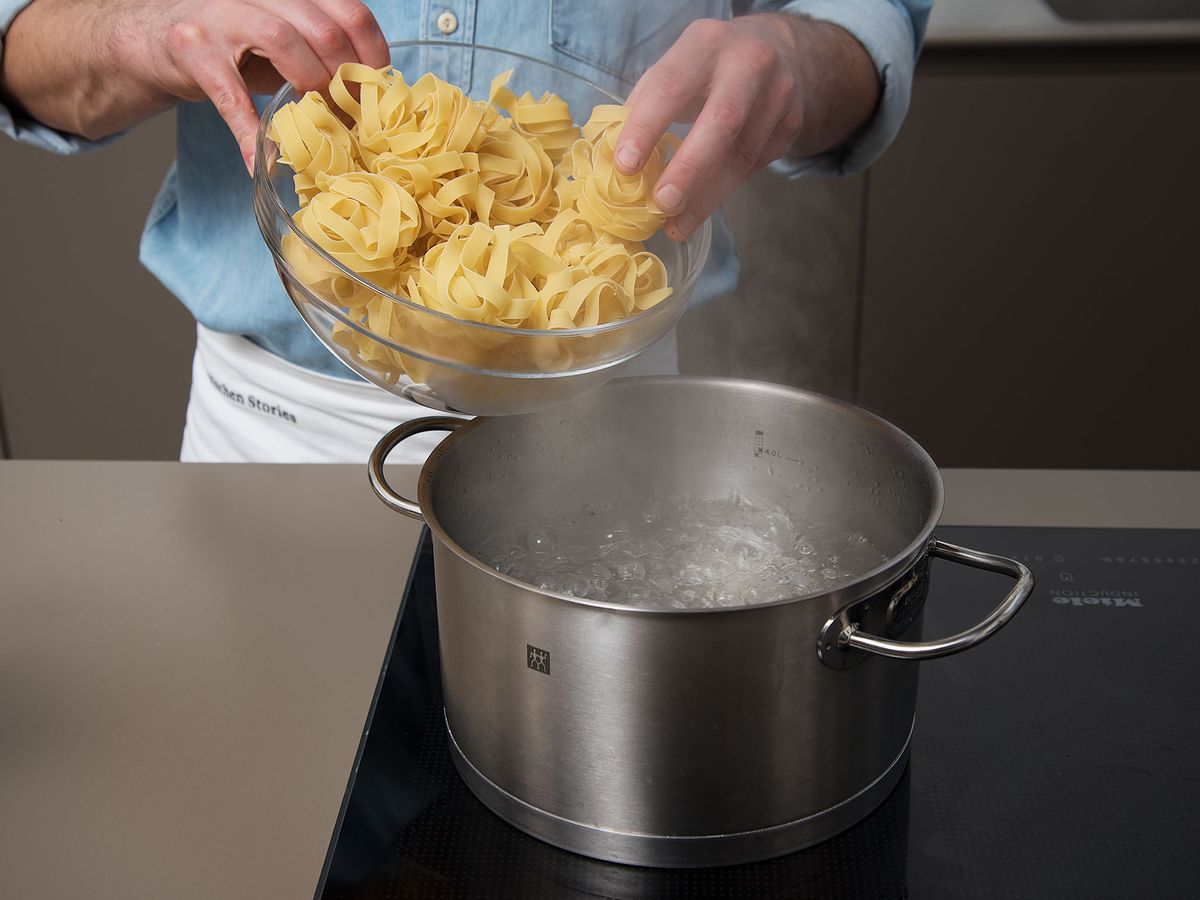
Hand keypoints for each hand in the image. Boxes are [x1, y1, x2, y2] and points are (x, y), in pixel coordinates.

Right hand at [2, 0, 388, 171]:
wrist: (150, 41)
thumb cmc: (230, 46)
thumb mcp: (284, 45)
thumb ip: (323, 62)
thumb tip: (369, 108)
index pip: (350, 12)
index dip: (372, 56)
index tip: (379, 95)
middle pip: (324, 27)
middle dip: (345, 80)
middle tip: (351, 120)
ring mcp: (222, 14)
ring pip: (283, 40)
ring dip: (309, 89)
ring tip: (317, 127)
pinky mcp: (191, 47)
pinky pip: (229, 92)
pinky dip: (250, 130)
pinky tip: (260, 160)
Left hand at [614, 14, 879, 240]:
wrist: (785, 53)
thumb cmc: (711, 67)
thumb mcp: (678, 67)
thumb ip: (645, 104)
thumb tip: (612, 158)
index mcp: (705, 43)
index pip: (671, 85)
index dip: (646, 127)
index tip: (624, 166)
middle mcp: (748, 63)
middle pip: (722, 121)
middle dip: (689, 168)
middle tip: (661, 205)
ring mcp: (778, 94)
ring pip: (742, 155)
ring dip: (705, 196)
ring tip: (675, 224)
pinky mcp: (791, 124)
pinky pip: (754, 166)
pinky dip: (722, 192)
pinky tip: (699, 210)